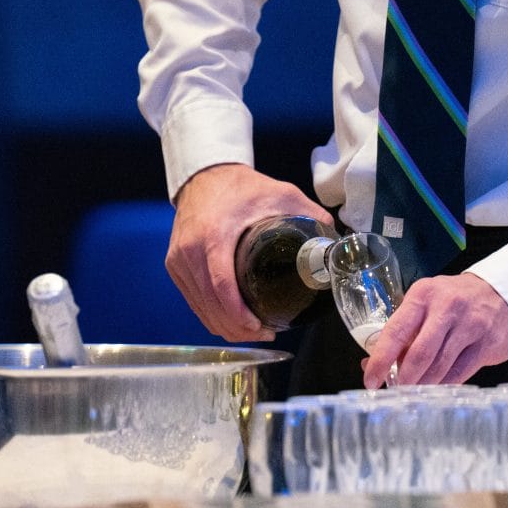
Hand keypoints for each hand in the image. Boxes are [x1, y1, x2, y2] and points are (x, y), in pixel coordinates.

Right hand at [166, 163, 334, 341]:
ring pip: (200, 308)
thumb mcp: (280, 193)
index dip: (239, 314)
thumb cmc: (241, 186)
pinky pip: (193, 301)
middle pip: (211, 304)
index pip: (222, 285)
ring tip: (253, 331)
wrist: (204, 175)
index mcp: (213, 236)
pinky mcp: (174, 266)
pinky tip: (232, 322)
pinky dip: (212, 316)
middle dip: (238, 328)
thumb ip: (310, 213)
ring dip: (225, 326)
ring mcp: (178, 261)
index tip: (259, 326)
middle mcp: (188, 252)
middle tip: (265, 333)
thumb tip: (333, 240)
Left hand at [362, 273, 507, 387]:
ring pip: (440, 367)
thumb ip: (401, 333)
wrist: (501, 294)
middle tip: (395, 392)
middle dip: (404, 379)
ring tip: (414, 393)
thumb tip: (370, 364)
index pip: (395, 331)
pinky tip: (436, 389)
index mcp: (423, 295)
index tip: (370, 381)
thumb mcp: (425, 305)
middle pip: (420, 354)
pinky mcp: (487, 343)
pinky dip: (444, 385)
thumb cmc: (453, 302)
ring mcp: (470, 325)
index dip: (380, 360)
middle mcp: (447, 307)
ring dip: (423, 385)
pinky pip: (460, 373)